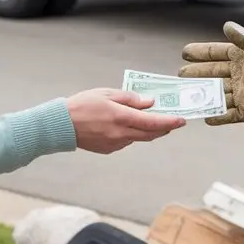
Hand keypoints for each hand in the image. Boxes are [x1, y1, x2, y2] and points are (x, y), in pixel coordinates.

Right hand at [66, 88, 185, 152]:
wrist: (61, 126)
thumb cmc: (82, 105)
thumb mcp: (106, 94)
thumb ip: (130, 98)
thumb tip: (149, 103)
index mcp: (121, 117)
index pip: (153, 122)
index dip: (170, 122)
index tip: (182, 120)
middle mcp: (121, 133)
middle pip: (150, 134)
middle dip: (164, 128)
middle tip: (173, 122)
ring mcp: (115, 144)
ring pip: (138, 138)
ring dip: (146, 131)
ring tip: (148, 120)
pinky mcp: (109, 150)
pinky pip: (126, 142)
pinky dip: (130, 134)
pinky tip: (123, 126)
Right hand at [178, 21, 243, 124]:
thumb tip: (226, 26)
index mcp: (241, 58)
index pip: (216, 54)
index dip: (201, 53)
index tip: (185, 52)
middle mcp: (238, 75)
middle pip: (212, 74)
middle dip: (196, 74)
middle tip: (179, 75)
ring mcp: (242, 93)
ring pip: (216, 94)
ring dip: (201, 95)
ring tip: (185, 95)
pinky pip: (229, 114)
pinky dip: (217, 116)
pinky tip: (204, 116)